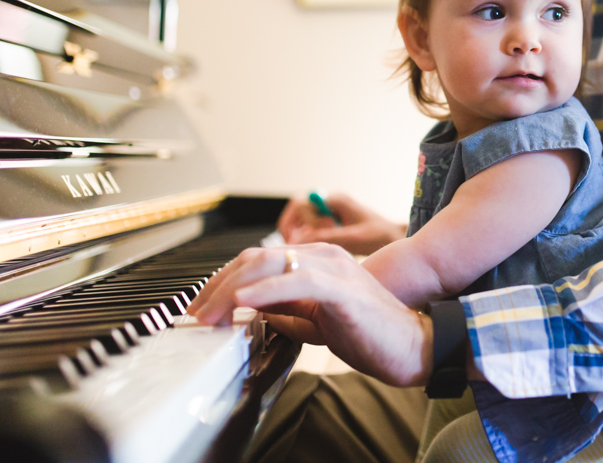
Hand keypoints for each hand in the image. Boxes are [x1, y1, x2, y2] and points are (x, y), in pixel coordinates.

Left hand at [186, 243, 432, 387]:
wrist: (410, 346)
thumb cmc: (368, 333)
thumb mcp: (312, 320)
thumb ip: (282, 309)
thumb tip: (244, 309)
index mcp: (316, 260)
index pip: (256, 260)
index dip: (221, 282)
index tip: (199, 309)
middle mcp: (323, 256)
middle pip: (255, 258)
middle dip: (216, 286)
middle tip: (193, 315)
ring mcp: (334, 269)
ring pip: (270, 264)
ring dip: (230, 290)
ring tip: (208, 314)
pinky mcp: (343, 289)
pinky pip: (298, 282)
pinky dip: (265, 291)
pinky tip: (242, 302)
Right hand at [277, 193, 405, 253]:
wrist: (397, 240)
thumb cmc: (381, 237)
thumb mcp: (354, 238)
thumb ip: (327, 237)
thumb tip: (299, 239)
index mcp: (336, 200)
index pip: (300, 203)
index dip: (296, 223)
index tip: (303, 240)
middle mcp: (330, 204)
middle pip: (296, 211)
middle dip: (292, 229)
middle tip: (296, 248)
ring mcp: (330, 214)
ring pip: (300, 222)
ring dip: (299, 236)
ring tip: (308, 251)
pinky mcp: (331, 225)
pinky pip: (310, 230)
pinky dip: (308, 242)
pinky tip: (317, 255)